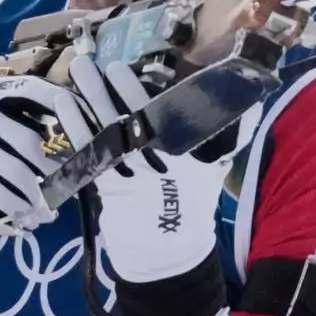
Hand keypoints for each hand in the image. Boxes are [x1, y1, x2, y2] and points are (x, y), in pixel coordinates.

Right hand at [0, 75, 94, 234]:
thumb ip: (17, 122)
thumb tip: (75, 141)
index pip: (39, 92)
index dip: (67, 111)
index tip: (88, 135)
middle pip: (33, 142)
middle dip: (56, 170)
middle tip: (70, 188)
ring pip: (19, 173)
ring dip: (39, 198)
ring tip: (48, 212)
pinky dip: (17, 210)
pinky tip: (25, 221)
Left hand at [69, 56, 246, 282]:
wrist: (171, 253)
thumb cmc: (193, 204)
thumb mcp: (216, 168)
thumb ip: (231, 134)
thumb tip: (250, 99)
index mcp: (179, 150)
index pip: (156, 113)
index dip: (134, 91)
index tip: (121, 67)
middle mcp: (151, 159)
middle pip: (123, 116)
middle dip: (103, 89)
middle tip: (88, 63)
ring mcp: (127, 173)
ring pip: (102, 130)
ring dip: (86, 101)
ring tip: (74, 74)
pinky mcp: (107, 186)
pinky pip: (87, 152)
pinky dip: (74, 130)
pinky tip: (64, 107)